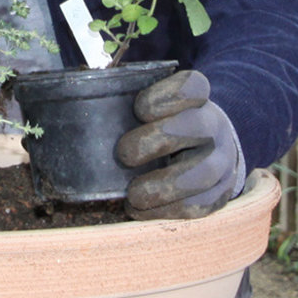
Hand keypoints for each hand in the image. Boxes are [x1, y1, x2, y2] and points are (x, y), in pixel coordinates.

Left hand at [116, 69, 244, 220]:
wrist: (211, 149)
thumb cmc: (166, 125)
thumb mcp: (155, 108)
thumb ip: (125, 102)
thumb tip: (75, 102)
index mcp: (198, 99)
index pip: (193, 85)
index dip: (168, 95)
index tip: (139, 109)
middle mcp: (215, 126)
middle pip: (198, 125)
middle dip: (157, 139)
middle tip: (124, 153)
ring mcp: (222, 160)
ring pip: (204, 172)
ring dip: (164, 185)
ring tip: (134, 194)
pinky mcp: (221, 192)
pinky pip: (200, 205)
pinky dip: (167, 211)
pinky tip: (141, 209)